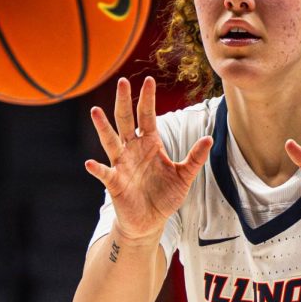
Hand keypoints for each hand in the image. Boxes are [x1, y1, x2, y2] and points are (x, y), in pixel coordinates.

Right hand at [86, 77, 212, 242]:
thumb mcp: (184, 176)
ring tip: (95, 111)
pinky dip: (97, 169)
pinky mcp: (114, 183)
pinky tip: (90, 164)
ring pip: (110, 141)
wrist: (150, 221)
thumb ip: (195, 158)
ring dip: (103, 127)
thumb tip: (210, 139)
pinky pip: (104, 173)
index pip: (147, 116)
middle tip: (121, 81)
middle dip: (124, 101)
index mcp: (150, 143)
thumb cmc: (165, 196)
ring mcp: (121, 165)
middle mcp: (133, 149)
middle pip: (126, 120)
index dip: (147, 99)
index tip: (148, 80)